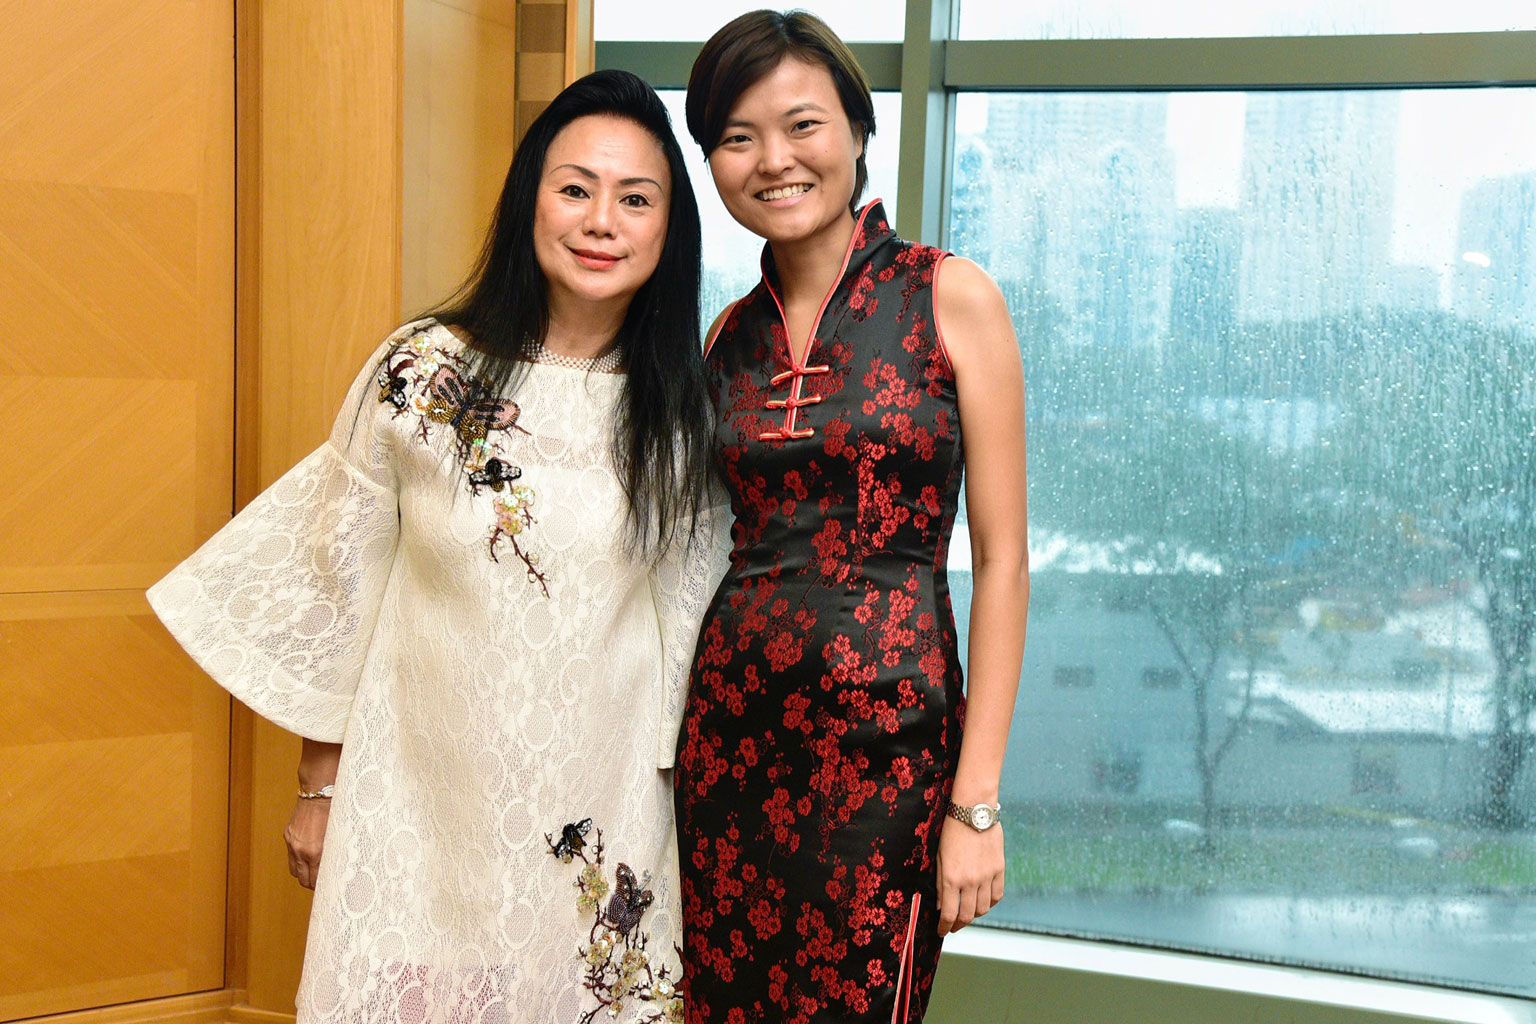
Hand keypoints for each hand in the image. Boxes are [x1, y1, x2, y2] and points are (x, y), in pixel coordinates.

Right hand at [284, 796, 330, 888]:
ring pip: (294, 870)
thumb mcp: (338, 835)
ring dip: (302, 874)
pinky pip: (291, 856)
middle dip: (311, 884)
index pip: (315, 879)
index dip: (320, 887)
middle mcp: (301, 850)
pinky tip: (307, 857)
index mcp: (316, 851)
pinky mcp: (288, 837)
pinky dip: (298, 860)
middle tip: (320, 884)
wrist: (318, 793)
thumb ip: (334, 853)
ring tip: (313, 873)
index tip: (327, 888)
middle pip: (302, 879)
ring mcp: (292, 844)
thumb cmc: (334, 812)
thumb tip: (336, 868)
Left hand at [935, 811, 1004, 934]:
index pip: (949, 914)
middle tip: (953, 926)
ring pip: (983, 908)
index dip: (945, 926)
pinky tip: (983, 902)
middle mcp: (971, 881)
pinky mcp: (999, 869)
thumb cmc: (951, 832)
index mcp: (952, 879)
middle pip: (967, 915)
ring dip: (974, 914)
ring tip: (967, 914)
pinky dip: (990, 903)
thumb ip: (941, 883)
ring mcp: (987, 876)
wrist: (973, 812)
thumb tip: (941, 905)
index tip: (942, 931)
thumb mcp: (939, 857)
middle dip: (959, 924)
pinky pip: (997, 895)